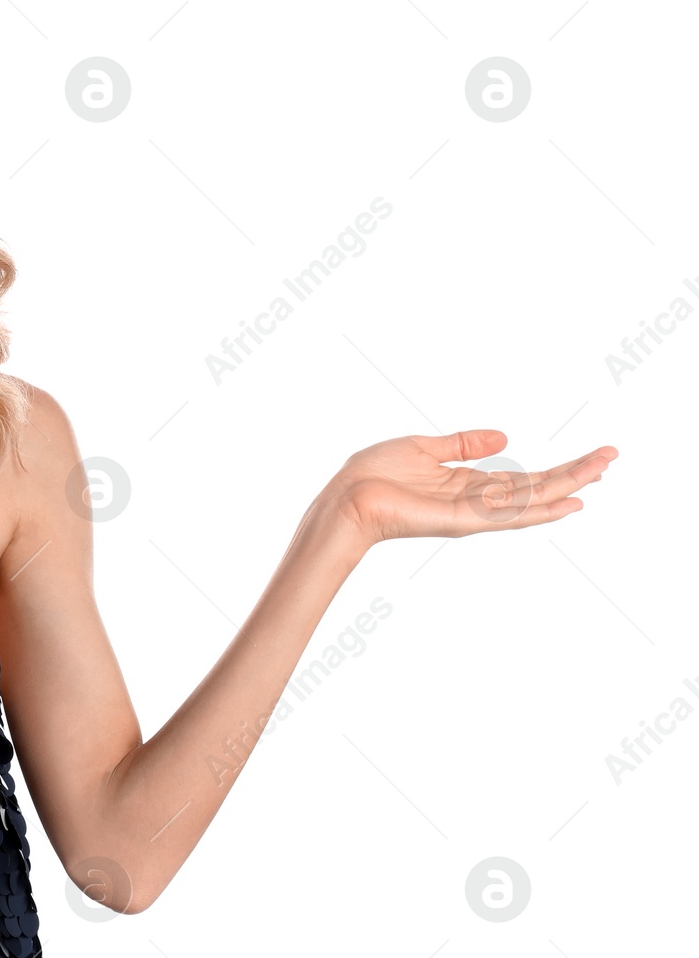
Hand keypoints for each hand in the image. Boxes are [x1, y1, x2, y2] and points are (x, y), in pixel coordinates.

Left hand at [321, 429, 616, 548]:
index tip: (590, 457)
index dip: (556, 468)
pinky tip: (568, 502)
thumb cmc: (373, 475)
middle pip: (537, 487)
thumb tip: (504, 437)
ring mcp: (474, 513)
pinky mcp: (464, 520)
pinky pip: (510, 514)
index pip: (523, 478)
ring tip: (602, 470)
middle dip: (574, 473)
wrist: (345, 498)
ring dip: (569, 484)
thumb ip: (463, 444)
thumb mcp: (423, 447)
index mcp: (468, 485)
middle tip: (612, 457)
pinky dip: (541, 509)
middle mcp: (478, 501)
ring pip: (532, 498)